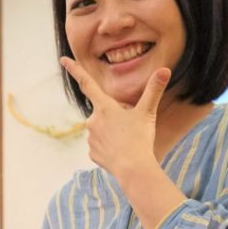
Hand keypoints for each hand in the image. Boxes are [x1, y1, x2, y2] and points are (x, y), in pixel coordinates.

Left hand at [61, 56, 168, 177]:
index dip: (75, 70)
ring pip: (103, 130)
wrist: (133, 169)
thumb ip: (154, 90)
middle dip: (116, 116)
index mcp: (104, 107)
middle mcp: (92, 120)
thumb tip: (164, 70)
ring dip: (114, 132)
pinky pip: (102, 146)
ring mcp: (90, 138)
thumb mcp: (148, 112)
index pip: (87, 83)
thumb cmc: (140, 138)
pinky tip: (121, 152)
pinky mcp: (92, 153)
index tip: (63, 59)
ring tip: (128, 141)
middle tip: (131, 127)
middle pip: (104, 112)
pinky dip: (111, 147)